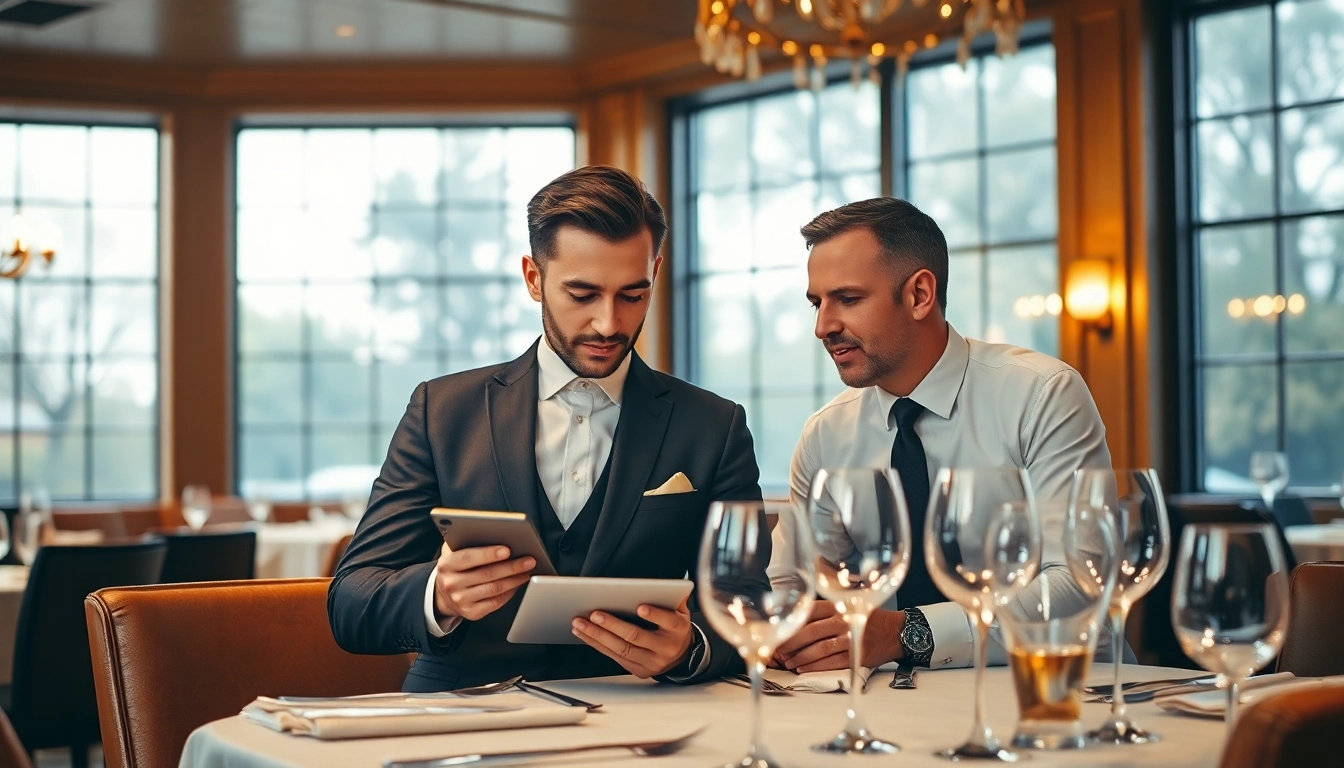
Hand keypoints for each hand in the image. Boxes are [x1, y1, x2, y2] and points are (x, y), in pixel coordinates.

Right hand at [433, 544, 534, 621]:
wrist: (443, 593)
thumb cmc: (455, 567)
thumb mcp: (454, 551)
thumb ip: (468, 541)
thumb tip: (496, 533)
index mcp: (446, 565)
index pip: (468, 558)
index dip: (488, 554)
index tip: (507, 550)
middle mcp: (452, 584)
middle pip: (487, 574)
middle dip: (511, 567)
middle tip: (528, 560)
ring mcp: (461, 600)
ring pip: (494, 589)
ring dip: (515, 579)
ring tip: (527, 570)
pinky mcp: (472, 613)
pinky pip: (496, 602)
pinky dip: (510, 592)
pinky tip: (518, 583)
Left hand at [571, 597, 693, 677]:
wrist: (682, 657)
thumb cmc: (676, 628)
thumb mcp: (681, 611)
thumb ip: (672, 597)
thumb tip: (660, 585)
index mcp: (678, 630)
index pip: (668, 622)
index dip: (655, 615)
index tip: (640, 607)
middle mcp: (665, 648)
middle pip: (637, 637)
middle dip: (613, 625)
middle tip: (595, 614)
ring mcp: (651, 662)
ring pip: (621, 649)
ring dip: (598, 635)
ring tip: (580, 624)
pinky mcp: (638, 670)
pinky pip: (614, 657)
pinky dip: (597, 644)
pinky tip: (584, 634)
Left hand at [774, 604, 904, 672]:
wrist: (895, 631)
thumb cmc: (866, 620)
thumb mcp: (846, 607)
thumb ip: (824, 613)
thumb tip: (796, 623)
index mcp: (838, 606)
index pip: (809, 612)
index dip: (792, 625)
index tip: (779, 633)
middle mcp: (843, 620)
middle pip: (810, 632)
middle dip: (791, 644)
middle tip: (779, 652)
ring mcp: (850, 638)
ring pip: (819, 649)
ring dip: (801, 658)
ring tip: (789, 663)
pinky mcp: (856, 655)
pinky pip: (831, 662)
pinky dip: (815, 667)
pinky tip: (804, 669)